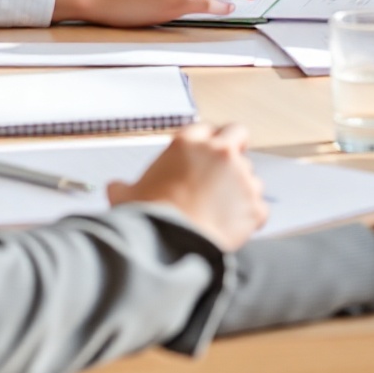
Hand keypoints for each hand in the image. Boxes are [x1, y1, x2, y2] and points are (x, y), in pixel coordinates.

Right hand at [109, 123, 267, 246]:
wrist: (169, 244)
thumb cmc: (148, 218)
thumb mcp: (126, 196)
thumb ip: (122, 188)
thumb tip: (114, 189)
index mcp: (188, 143)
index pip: (206, 128)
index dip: (206, 142)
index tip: (204, 156)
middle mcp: (219, 151)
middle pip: (238, 135)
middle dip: (235, 148)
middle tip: (225, 169)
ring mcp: (241, 176)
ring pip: (251, 175)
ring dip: (241, 190)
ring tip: (222, 212)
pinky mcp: (255, 203)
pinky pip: (259, 209)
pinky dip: (250, 219)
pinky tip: (234, 229)